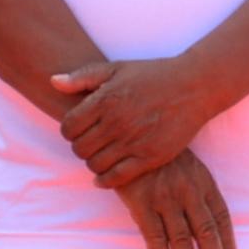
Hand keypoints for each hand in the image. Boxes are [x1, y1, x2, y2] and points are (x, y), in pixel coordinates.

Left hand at [50, 56, 220, 186]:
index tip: (80, 130)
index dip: (70, 131)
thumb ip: (83, 76)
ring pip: (95, 165)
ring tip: (103, 155)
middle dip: (81, 147)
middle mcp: (116, 122)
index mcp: (105, 100)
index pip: (68, 128)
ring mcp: (133, 141)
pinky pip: (116, 177)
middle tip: (93, 143)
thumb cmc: (154, 75)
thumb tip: (53, 82)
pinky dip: (106, 180)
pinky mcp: (150, 157)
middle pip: (79, 149)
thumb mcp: (117, 68)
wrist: (195, 86)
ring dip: (94, 163)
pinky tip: (106, 175)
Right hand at [112, 149, 238, 248]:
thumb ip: (198, 192)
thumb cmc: (162, 155)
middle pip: (205, 231)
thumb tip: (209, 223)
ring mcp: (165, 197)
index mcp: (203, 183)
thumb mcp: (188, 167)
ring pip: (180, 237)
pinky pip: (153, 233)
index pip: (221, 217)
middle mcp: (188, 191)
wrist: (130, 133)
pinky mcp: (141, 201)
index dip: (227, 242)